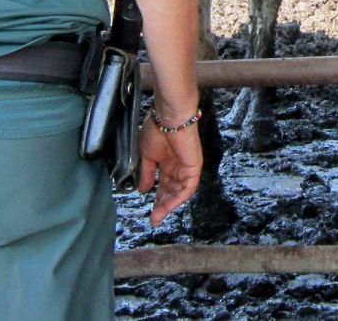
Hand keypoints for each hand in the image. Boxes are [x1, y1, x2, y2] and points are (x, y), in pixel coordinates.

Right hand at [137, 112, 202, 226]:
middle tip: (154, 219)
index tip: (150, 213)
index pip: (164, 186)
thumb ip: (146, 173)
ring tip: (158, 215)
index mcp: (167, 163)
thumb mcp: (147, 155)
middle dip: (163, 206)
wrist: (169, 118)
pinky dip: (178, 198)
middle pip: (171, 191)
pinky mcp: (194, 167)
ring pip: (179, 192)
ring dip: (169, 205)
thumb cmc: (157, 130)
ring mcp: (187, 168)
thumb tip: (143, 190)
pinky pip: (188, 187)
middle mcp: (178, 167)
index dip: (157, 199)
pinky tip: (168, 206)